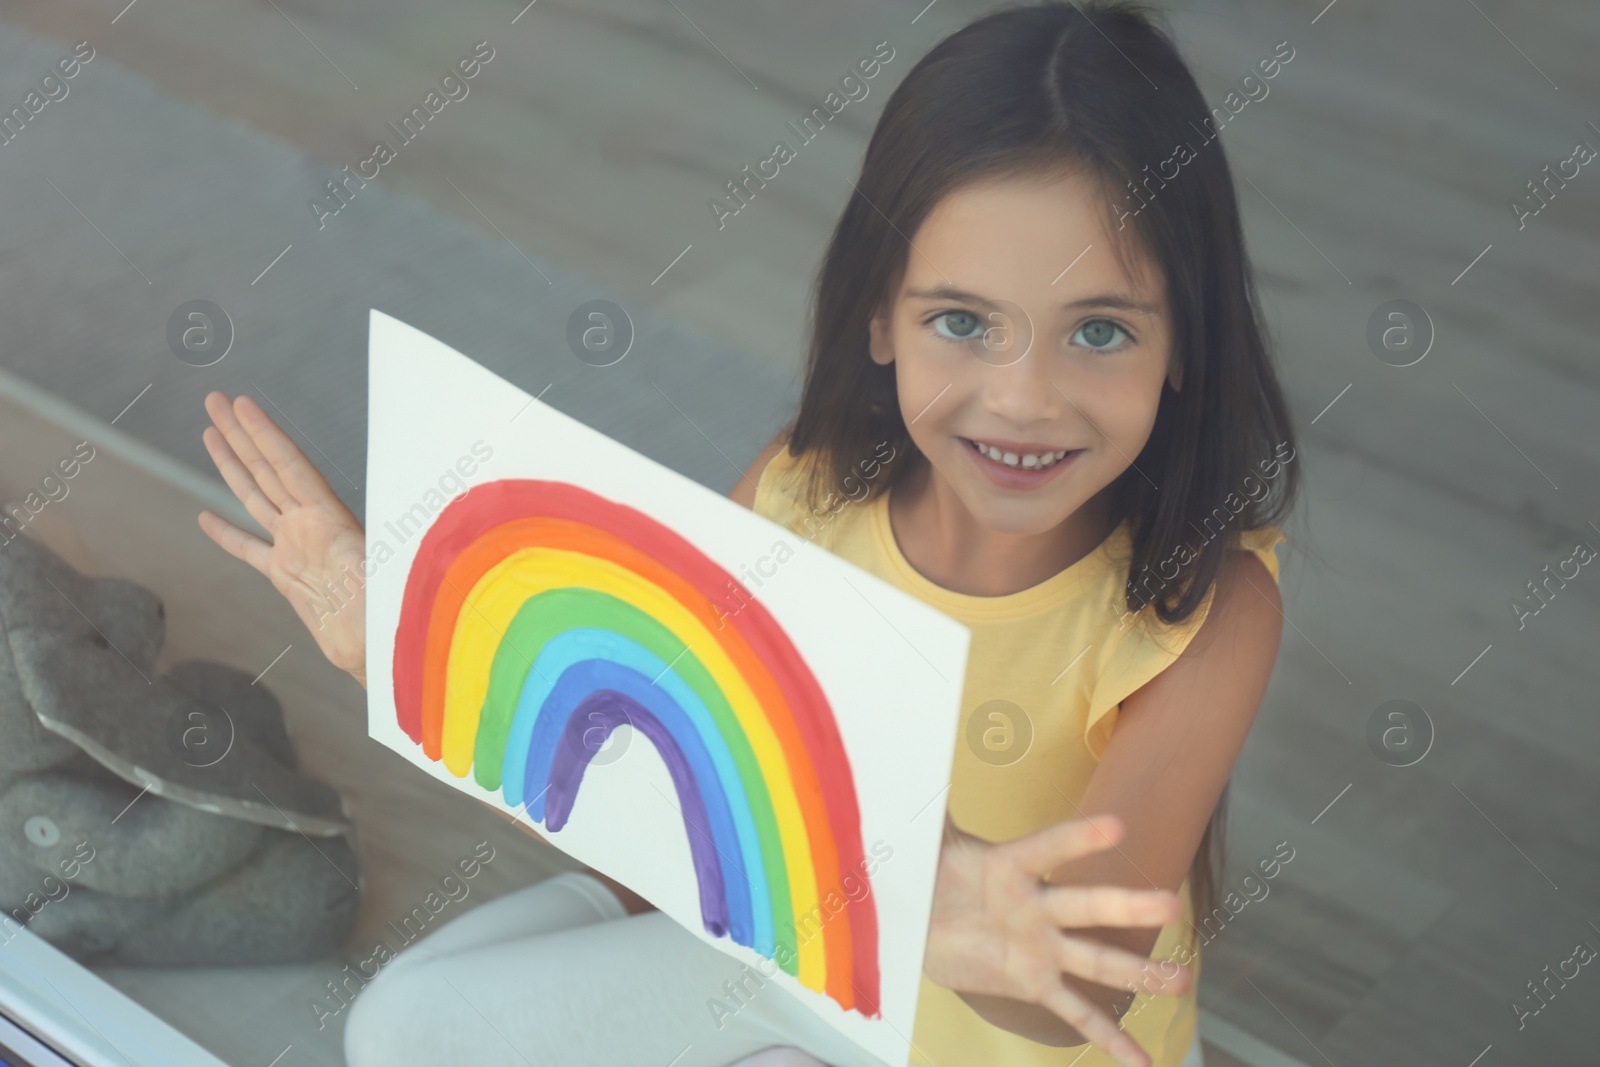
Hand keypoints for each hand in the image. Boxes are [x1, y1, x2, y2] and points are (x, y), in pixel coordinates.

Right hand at [197, 392, 367, 686]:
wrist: (387, 655)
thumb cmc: (393, 616)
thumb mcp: (393, 577)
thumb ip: (386, 554)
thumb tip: (411, 527)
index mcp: (331, 522)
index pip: (290, 466)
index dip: (264, 434)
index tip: (241, 403)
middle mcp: (312, 527)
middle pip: (268, 469)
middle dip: (241, 434)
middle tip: (214, 399)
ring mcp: (298, 549)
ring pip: (257, 498)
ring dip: (233, 466)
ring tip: (209, 432)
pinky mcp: (288, 579)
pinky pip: (251, 549)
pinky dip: (228, 534)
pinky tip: (205, 517)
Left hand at [922, 812, 1191, 1066]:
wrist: (923, 923)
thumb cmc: (932, 873)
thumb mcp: (927, 844)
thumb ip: (932, 811)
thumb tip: (921, 757)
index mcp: (1011, 865)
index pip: (1048, 848)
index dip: (1078, 839)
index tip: (1116, 827)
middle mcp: (1038, 905)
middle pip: (1086, 905)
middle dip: (1127, 906)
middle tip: (1170, 904)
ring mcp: (1043, 947)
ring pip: (1097, 961)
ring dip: (1139, 972)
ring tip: (1182, 980)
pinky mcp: (1035, 984)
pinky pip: (1077, 1013)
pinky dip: (1110, 1038)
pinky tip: (1141, 1061)